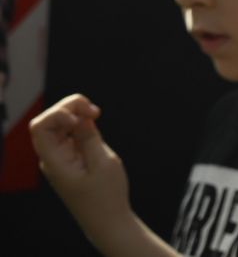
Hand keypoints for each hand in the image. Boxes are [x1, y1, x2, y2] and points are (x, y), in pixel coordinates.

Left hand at [30, 95, 132, 236]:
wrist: (106, 220)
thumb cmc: (105, 196)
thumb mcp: (103, 163)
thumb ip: (89, 137)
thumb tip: (79, 117)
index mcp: (54, 161)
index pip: (40, 127)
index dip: (59, 113)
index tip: (82, 118)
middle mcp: (53, 157)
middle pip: (49, 121)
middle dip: (70, 108)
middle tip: (95, 111)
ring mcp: (61, 157)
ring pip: (59, 125)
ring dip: (75, 114)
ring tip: (96, 115)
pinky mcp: (71, 157)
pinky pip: (69, 133)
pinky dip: (80, 123)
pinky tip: (94, 123)